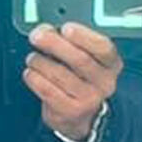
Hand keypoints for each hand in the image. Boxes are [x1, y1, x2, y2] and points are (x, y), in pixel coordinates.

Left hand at [24, 22, 121, 140]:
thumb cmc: (78, 77)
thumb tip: (45, 31)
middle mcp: (104, 82)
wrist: (78, 114)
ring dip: (40, 62)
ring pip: (60, 75)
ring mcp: (89, 99)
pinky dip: (35, 78)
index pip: (103, 48)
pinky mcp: (71, 111)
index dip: (84, 36)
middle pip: (80, 60)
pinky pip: (48, 90)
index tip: (65, 28)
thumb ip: (68, 40)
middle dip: (55, 44)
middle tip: (37, 36)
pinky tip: (31, 73)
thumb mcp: (82, 56)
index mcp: (111, 63)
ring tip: (33, 58)